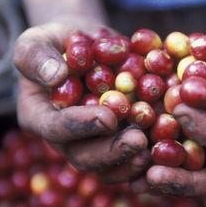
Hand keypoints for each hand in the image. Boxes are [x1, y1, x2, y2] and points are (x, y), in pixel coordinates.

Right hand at [14, 20, 149, 182]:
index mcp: (40, 117)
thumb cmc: (58, 42)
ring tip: (154, 150)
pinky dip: (148, 155)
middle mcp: (66, 138)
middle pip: (84, 156)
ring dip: (131, 161)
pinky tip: (168, 147)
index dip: (81, 125)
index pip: (56, 128)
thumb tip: (54, 75)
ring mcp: (93, 143)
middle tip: (139, 140)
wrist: (87, 47)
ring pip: (109, 166)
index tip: (107, 116)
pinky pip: (129, 157)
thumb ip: (37, 56)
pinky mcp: (116, 140)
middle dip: (112, 152)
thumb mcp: (37, 41)